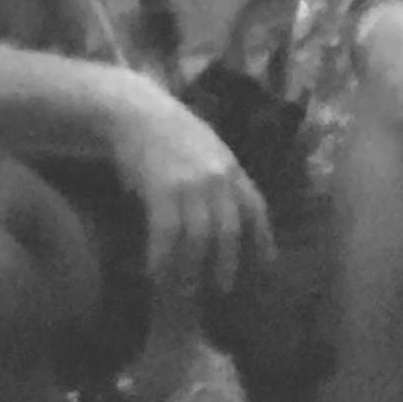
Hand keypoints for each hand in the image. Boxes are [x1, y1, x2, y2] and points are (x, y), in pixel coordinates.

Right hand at [106, 76, 275, 310]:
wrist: (136, 111)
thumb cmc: (171, 134)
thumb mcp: (209, 151)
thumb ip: (223, 180)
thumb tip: (230, 215)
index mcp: (232, 169)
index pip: (256, 210)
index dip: (263, 239)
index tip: (267, 265)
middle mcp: (217, 179)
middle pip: (228, 230)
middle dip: (226, 262)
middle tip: (221, 288)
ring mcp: (191, 185)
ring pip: (197, 237)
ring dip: (191, 268)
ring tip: (185, 290)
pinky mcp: (162, 190)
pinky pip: (167, 233)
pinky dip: (162, 256)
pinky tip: (155, 272)